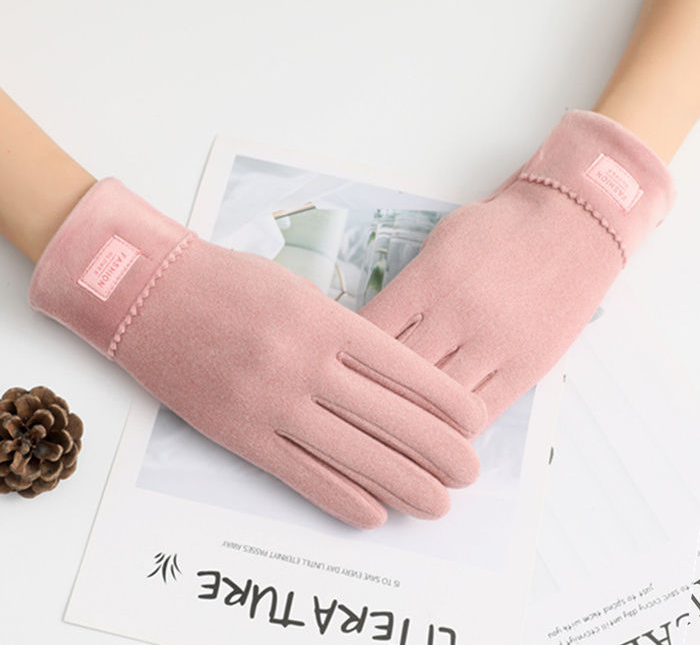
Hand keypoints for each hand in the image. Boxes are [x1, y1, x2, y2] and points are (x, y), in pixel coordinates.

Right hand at [29, 179, 485, 527]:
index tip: (474, 420)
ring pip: (350, 453)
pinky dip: (340, 496)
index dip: (442, 398)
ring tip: (437, 503)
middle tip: (471, 472)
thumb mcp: (296, 289)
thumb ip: (340, 331)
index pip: (399, 366)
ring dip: (400, 483)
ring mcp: (269, 402)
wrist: (148, 293)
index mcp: (323, 321)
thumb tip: (385, 374)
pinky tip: (373, 511)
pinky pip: (298, 472)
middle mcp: (303, 364)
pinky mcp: (237, 432)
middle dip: (436, 449)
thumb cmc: (226, 281)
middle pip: (385, 416)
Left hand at [360, 111, 674, 424]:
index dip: (343, 358)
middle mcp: (458, 316)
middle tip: (345, 416)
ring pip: (436, 403)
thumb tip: (370, 331)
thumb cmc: (498, 229)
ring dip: (408, 425)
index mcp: (429, 280)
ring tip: (383, 442)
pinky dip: (451, 429)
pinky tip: (432, 438)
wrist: (574, 223)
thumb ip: (406, 289)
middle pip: (396, 374)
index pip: (369, 334)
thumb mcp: (439, 243)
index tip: (331, 373)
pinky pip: (481, 411)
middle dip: (366, 398)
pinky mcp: (527, 365)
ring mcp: (495, 344)